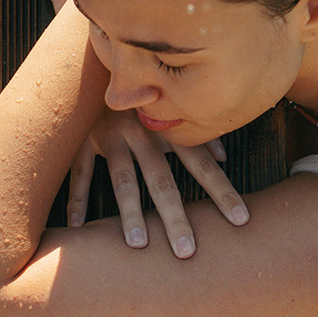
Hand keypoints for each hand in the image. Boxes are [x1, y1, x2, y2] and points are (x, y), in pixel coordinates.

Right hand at [68, 108, 248, 258]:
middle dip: (175, 217)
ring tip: (139, 244)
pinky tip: (77, 227)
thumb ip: (197, 133)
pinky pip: (80, 172)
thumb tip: (223, 157)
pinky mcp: (82, 140)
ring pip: (122, 179)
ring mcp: (110, 136)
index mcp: (168, 129)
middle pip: (162, 180)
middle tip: (187, 252)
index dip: (222, 191)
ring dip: (130, 213)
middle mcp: (142, 133)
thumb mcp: (170, 107)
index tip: (241, 220)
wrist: (95, 64)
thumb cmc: (141, 92)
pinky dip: (76, 198)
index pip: (201, 164)